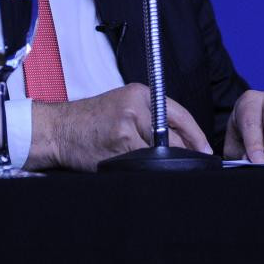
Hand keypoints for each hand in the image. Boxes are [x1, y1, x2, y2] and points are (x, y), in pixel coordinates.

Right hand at [26, 83, 212, 170]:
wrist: (58, 129)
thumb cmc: (89, 121)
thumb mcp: (123, 106)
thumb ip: (151, 117)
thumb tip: (181, 140)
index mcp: (141, 93)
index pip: (179, 114)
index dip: (196, 135)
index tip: (205, 149)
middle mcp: (137, 106)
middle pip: (173, 136)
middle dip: (181, 153)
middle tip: (187, 164)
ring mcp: (128, 126)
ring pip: (159, 153)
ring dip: (160, 164)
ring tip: (148, 164)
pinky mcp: (119, 145)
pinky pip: (142, 163)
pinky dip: (144, 169)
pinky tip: (134, 168)